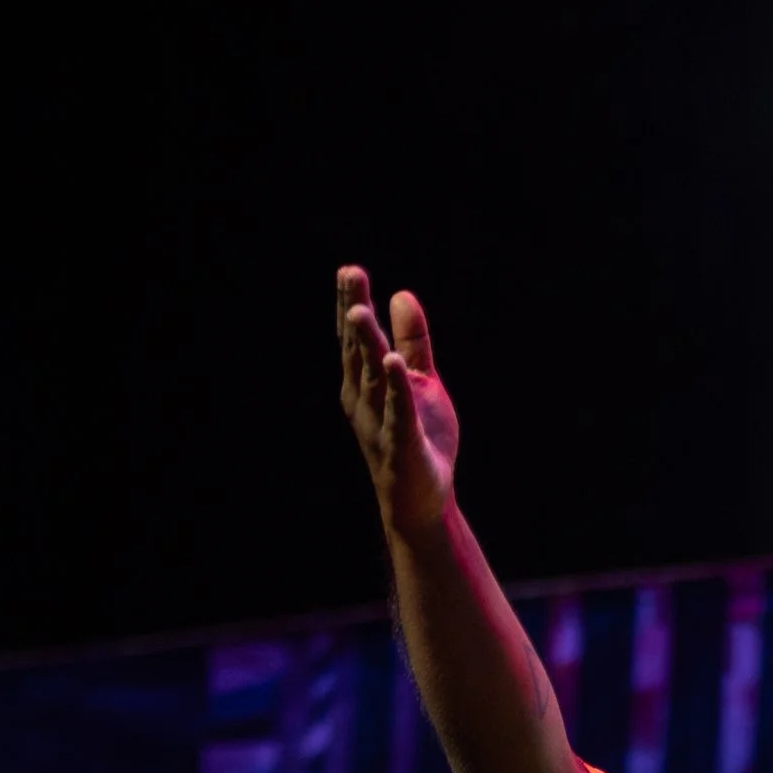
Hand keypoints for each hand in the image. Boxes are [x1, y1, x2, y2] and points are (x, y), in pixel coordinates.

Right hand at [337, 264, 458, 545]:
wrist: (422, 502)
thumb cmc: (418, 440)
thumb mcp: (420, 382)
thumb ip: (412, 341)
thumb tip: (402, 294)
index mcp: (365, 384)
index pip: (356, 339)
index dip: (350, 304)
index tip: (349, 270)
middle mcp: (365, 401)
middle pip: (359, 351)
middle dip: (354, 313)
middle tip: (349, 274)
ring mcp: (380, 424)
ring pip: (373, 379)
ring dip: (367, 345)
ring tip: (361, 312)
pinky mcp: (402, 446)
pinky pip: (399, 414)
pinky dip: (396, 389)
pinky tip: (394, 363)